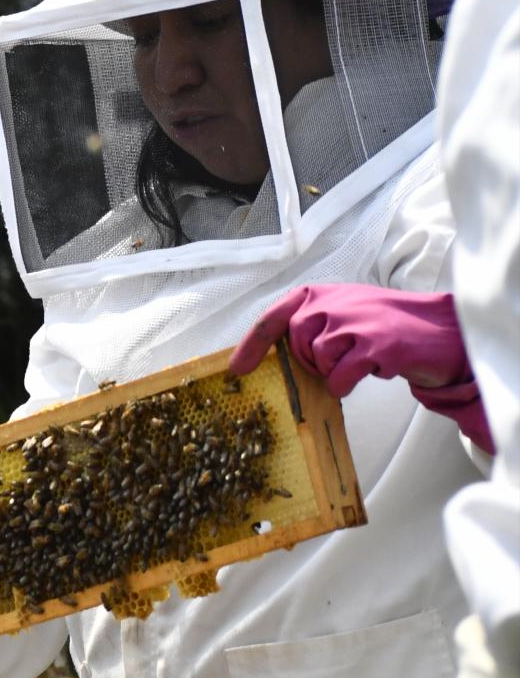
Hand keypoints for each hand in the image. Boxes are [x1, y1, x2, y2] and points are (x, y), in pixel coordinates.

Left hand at [233, 284, 492, 453]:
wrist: (441, 327)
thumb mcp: (343, 310)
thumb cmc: (386, 323)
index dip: (251, 345)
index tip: (237, 369)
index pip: (274, 318)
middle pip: (296, 346)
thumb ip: (311, 323)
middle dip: (311, 361)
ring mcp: (354, 324)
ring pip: (318, 362)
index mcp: (319, 295)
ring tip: (362, 359)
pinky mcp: (375, 347)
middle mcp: (333, 304)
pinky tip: (372, 369)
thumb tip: (271, 354)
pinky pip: (340, 377)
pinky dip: (348, 383)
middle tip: (341, 357)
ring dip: (335, 371)